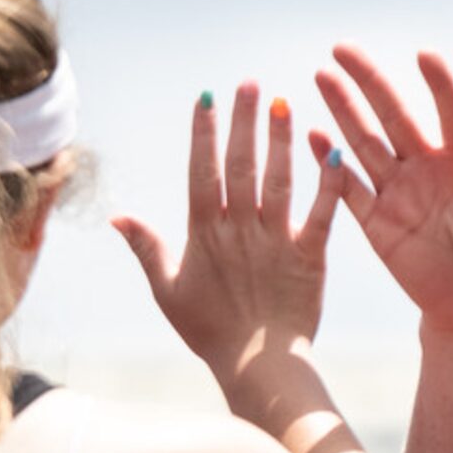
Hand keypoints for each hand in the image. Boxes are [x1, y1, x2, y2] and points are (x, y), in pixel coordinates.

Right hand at [114, 85, 346, 390]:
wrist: (257, 368)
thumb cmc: (210, 333)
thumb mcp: (168, 292)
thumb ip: (146, 249)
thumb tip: (116, 217)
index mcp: (205, 234)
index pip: (203, 173)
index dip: (204, 135)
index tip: (206, 98)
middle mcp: (241, 231)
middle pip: (241, 166)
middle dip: (244, 122)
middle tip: (249, 84)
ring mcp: (276, 242)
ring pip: (278, 181)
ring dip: (281, 141)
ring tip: (284, 104)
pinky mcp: (309, 257)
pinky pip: (321, 214)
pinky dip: (329, 185)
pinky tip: (335, 153)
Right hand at [313, 46, 452, 336]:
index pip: (452, 114)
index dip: (441, 87)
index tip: (426, 56)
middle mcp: (427, 167)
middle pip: (395, 116)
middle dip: (369, 82)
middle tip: (342, 48)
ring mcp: (398, 191)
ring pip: (366, 142)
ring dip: (344, 110)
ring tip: (323, 76)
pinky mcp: (376, 220)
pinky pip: (349, 187)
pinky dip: (330, 165)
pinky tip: (313, 136)